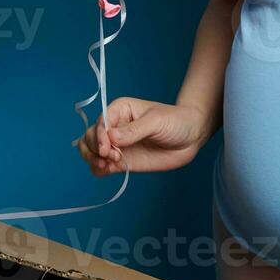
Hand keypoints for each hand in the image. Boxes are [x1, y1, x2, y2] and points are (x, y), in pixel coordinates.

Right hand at [76, 97, 205, 177]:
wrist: (190, 137)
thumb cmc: (176, 121)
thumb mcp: (157, 121)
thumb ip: (134, 130)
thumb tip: (111, 137)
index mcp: (120, 109)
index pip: (100, 122)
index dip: (99, 137)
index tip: (107, 149)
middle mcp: (114, 126)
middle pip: (89, 137)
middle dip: (95, 149)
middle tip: (112, 157)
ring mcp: (116, 145)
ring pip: (90, 151)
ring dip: (93, 160)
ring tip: (108, 165)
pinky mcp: (121, 160)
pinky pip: (100, 166)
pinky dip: (98, 170)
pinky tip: (109, 169)